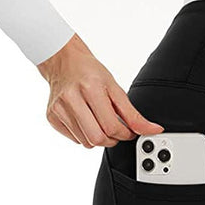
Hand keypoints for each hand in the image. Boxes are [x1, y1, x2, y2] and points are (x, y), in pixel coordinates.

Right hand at [37, 34, 162, 147]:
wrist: (63, 61)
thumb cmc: (90, 72)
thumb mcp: (115, 88)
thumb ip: (133, 114)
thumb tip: (152, 130)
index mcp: (90, 88)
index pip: (111, 127)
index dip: (125, 134)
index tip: (129, 132)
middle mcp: (71, 99)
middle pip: (97, 138)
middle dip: (111, 140)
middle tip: (115, 130)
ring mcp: (59, 109)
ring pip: (86, 143)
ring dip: (98, 138)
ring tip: (99, 122)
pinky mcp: (51, 117)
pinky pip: (75, 140)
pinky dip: (85, 135)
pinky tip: (85, 120)